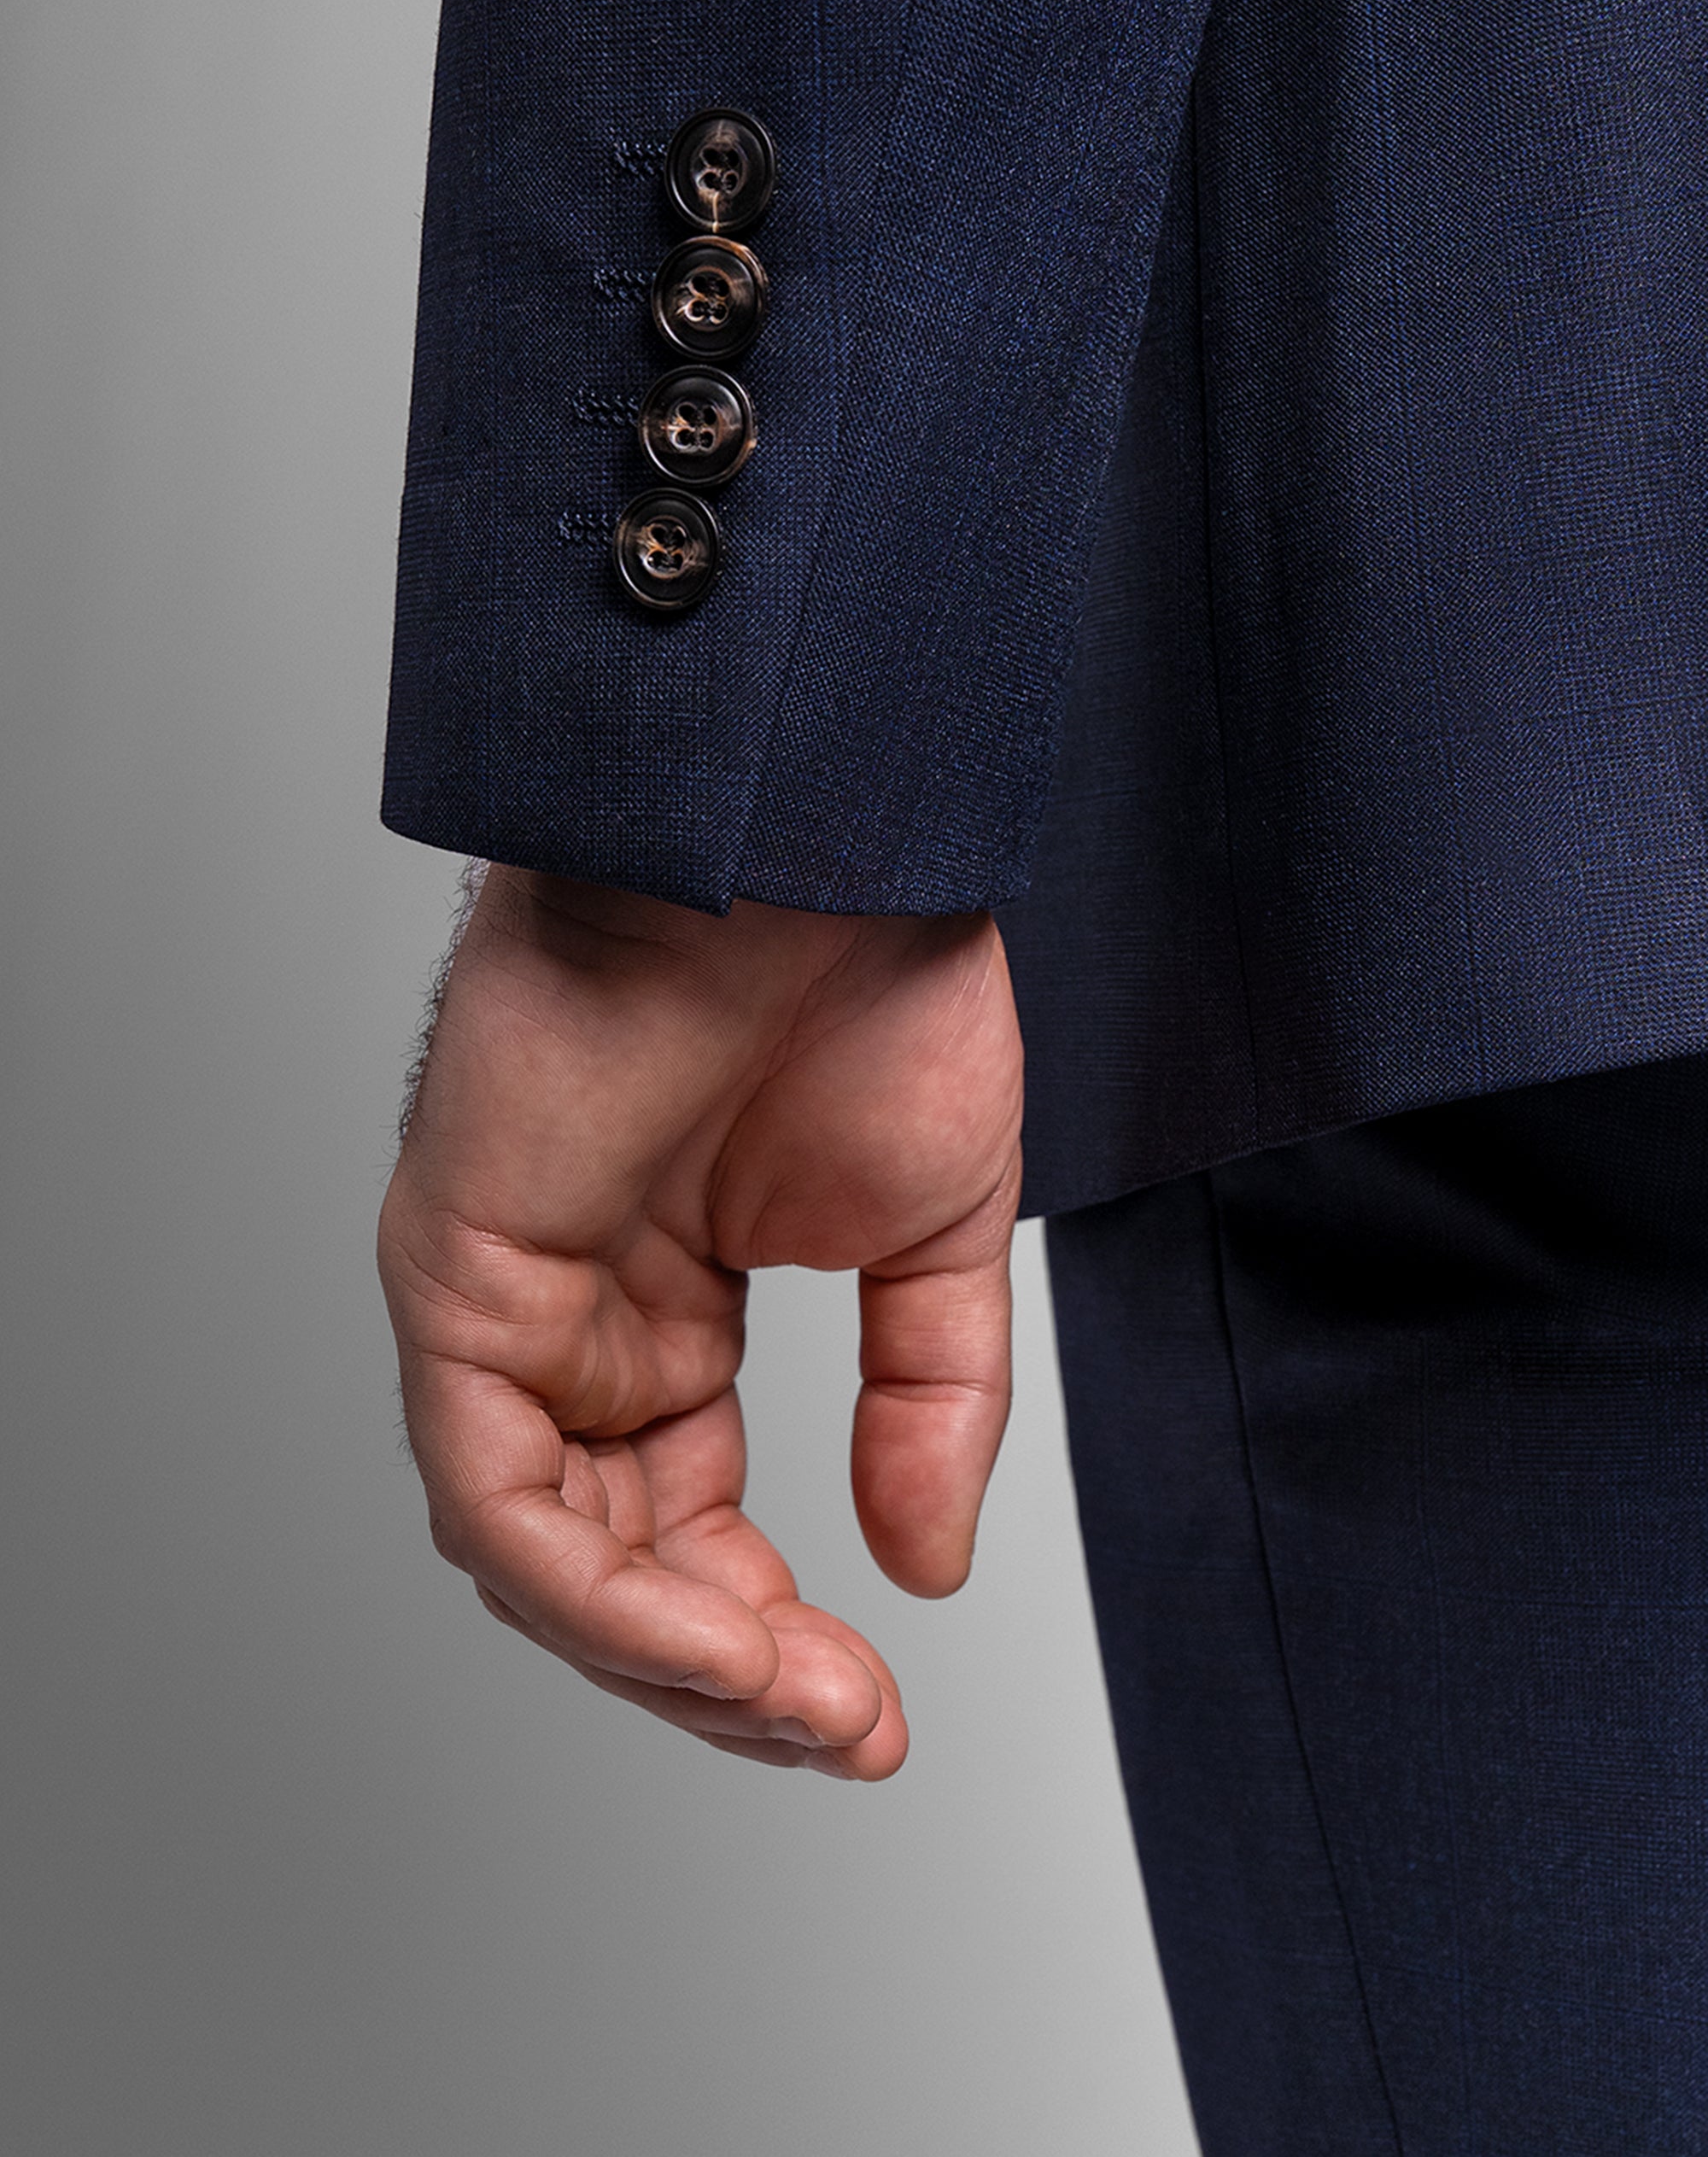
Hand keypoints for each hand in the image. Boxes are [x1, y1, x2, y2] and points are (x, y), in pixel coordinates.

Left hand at [377, 867, 1023, 1779]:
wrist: (811, 830)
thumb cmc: (865, 977)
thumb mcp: (935, 1238)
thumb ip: (928, 1405)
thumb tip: (925, 1570)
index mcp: (670, 1307)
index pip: (690, 1522)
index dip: (777, 1640)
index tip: (876, 1714)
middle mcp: (573, 1317)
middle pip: (608, 1559)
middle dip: (725, 1672)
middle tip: (847, 1734)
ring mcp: (503, 1296)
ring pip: (537, 1552)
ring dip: (667, 1655)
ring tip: (799, 1703)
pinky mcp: (455, 1266)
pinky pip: (491, 1485)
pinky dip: (594, 1586)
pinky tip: (714, 1639)